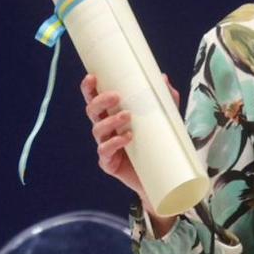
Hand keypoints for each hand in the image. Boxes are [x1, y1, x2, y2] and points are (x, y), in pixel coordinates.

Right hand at [81, 72, 179, 226]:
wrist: (161, 176)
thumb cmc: (158, 142)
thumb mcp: (165, 117)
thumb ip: (165, 98)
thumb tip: (162, 78)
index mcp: (112, 114)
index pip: (95, 98)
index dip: (89, 87)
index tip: (93, 77)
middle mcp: (105, 128)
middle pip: (92, 110)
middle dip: (100, 101)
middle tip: (117, 96)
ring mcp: (105, 145)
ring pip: (97, 130)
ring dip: (111, 121)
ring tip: (127, 116)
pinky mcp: (108, 163)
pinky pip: (105, 151)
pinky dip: (115, 143)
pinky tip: (127, 138)